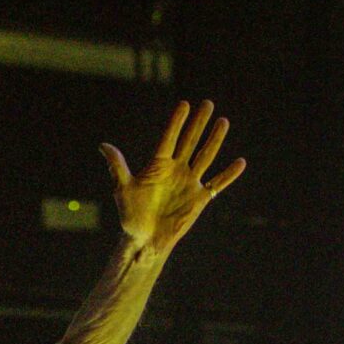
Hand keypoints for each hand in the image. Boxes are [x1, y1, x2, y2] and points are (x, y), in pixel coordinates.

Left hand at [100, 100, 246, 254]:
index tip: (185, 104)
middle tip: (207, 104)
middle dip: (199, 123)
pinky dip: (229, 174)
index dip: (177, 122)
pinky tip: (240, 162)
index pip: (169, 138)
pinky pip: (217, 184)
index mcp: (158, 165)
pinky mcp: (199, 198)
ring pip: (205, 156)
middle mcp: (175, 170)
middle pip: (190, 141)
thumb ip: (118, 167)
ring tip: (223, 121)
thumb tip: (103, 146)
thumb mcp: (123, 189)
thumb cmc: (131, 216)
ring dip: (214, 140)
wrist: (145, 240)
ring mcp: (189, 183)